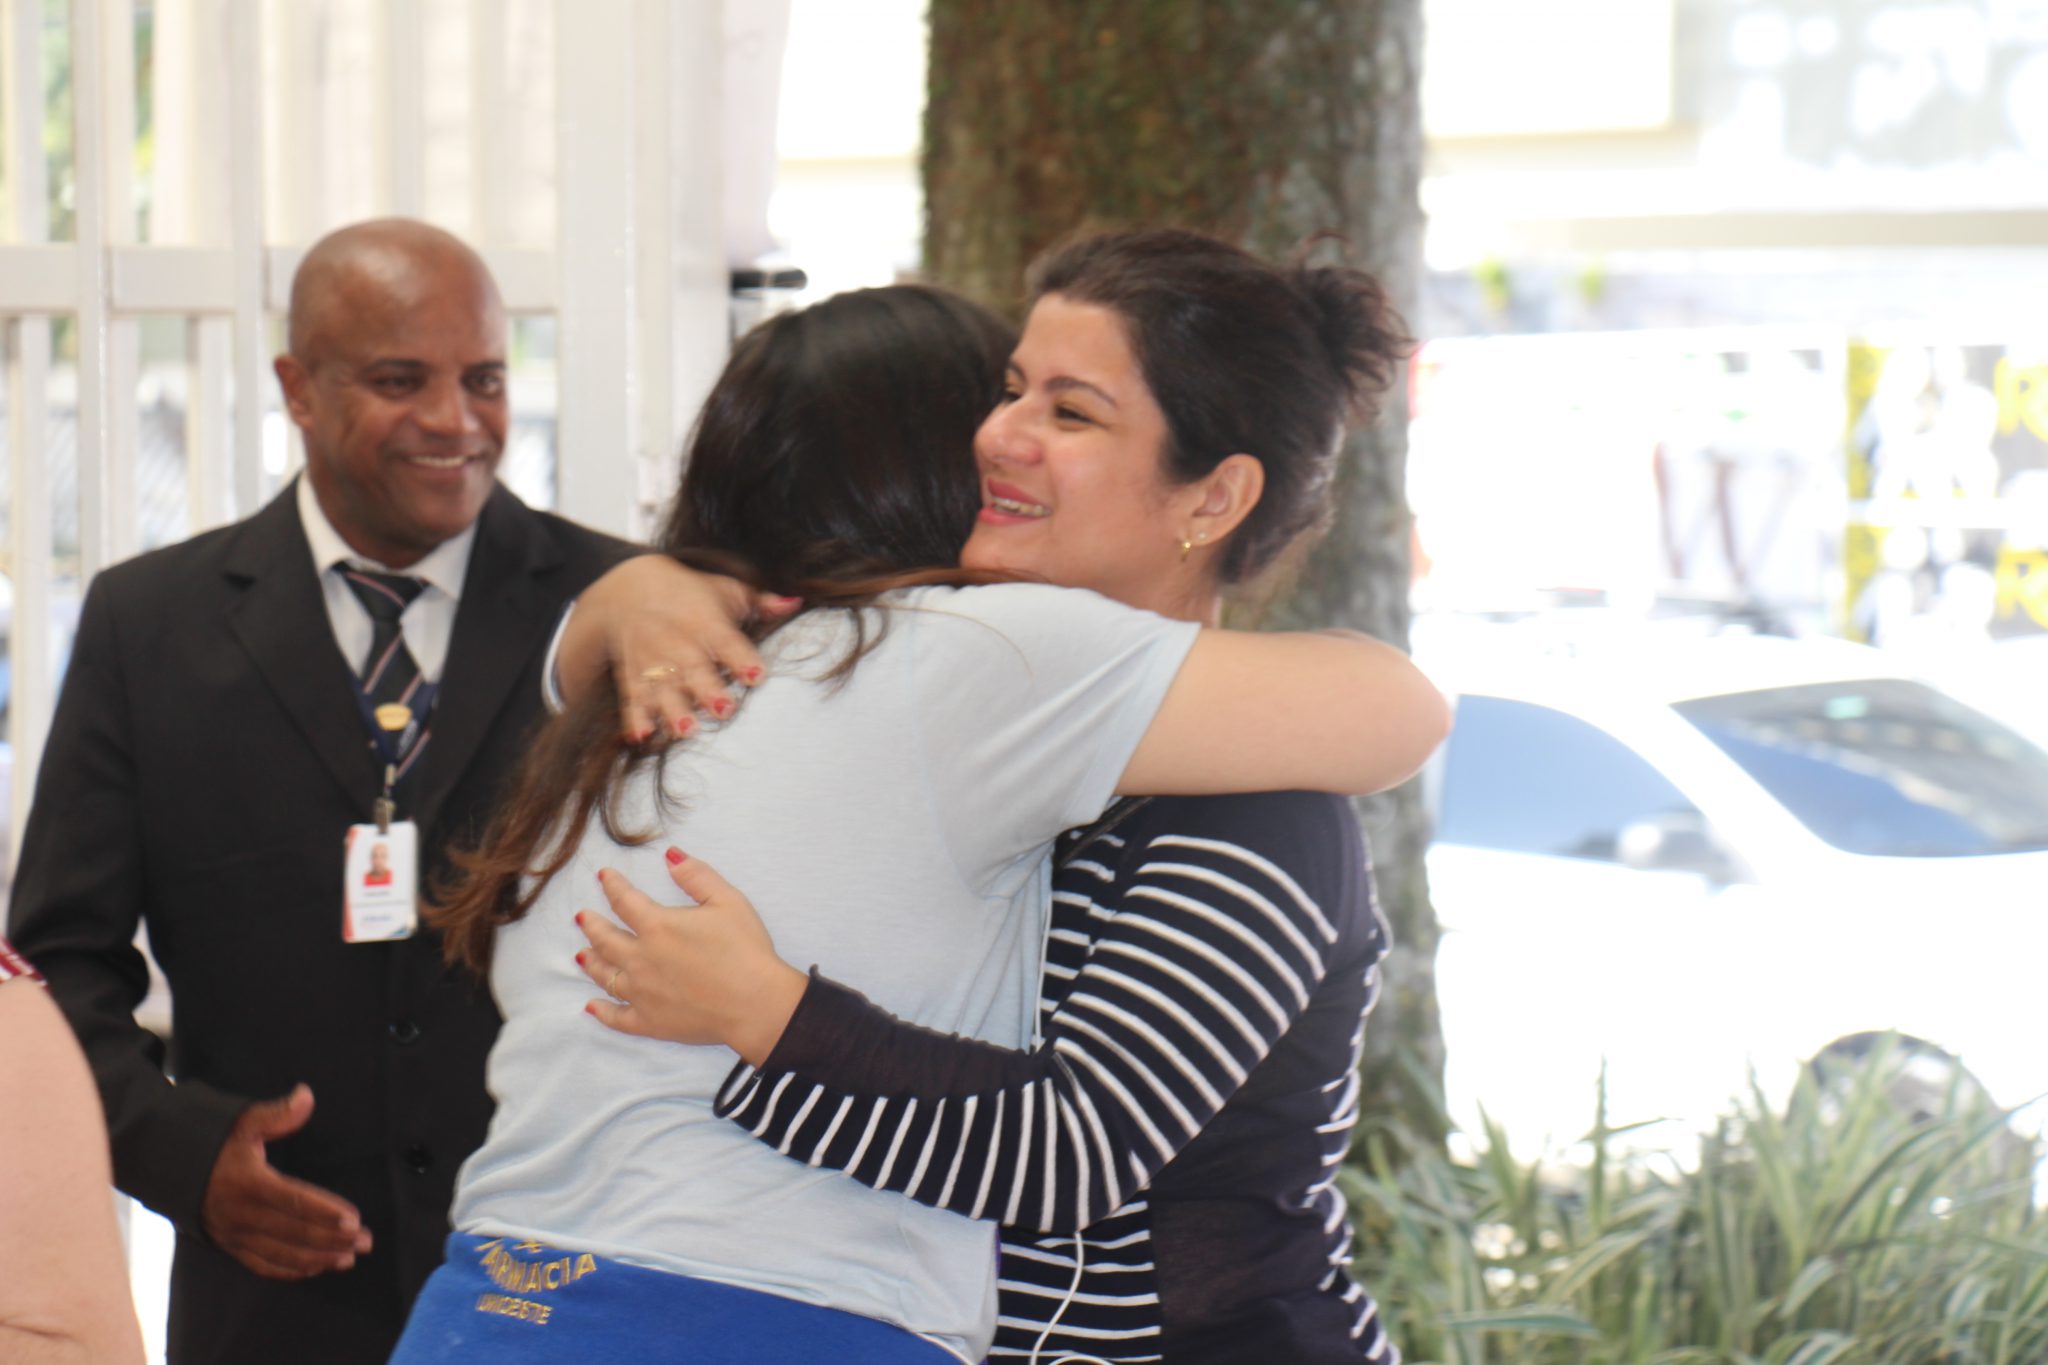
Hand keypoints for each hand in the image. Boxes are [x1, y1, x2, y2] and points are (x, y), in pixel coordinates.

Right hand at [200, 1085, 371, 1279]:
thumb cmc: (214, 1142)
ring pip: (281, 1254)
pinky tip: (317, 1267)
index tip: (354, 1219)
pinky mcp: (230, 1246)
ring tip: (350, 1257)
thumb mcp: (242, 1122)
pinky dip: (291, 1270)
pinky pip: (263, 1265)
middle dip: (332, 1239)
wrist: (169, 1168)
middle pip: (293, 1232)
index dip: (324, 1211)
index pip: (293, 1201)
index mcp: (248, 1183)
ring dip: (318, 1258)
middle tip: (366, 1241)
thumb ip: (277, 1114)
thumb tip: (306, 1095)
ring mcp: (235, 1234)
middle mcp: (241, 1214)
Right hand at [560, 555, 801, 741]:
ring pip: (663, 688)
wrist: (628, 593)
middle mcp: (678, 643)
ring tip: (687, 730)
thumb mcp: (727, 591)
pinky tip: (643, 737)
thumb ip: (762, 602)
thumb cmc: (691, 596)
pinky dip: (636, 719)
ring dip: (674, 710)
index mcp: (706, 622)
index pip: (726, 641)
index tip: (757, 676)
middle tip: (725, 711)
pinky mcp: (633, 678)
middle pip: (694, 669)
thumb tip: (795, 603)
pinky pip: (633, 700)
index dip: (741, 659)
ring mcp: (653, 663)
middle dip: (708, 691)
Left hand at [576, 851, 807, 1064]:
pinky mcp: (650, 1022)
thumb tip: (670, 855)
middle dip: (591, 925)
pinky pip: (617, 1017)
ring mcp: (641, 993)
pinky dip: (602, 1011)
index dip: (612, 885)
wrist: (755, 1004)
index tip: (604, 877)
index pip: (624, 901)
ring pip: (605, 975)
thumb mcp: (727, 901)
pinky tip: (592, 1006)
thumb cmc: (745, 951)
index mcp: (657, 926)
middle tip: (582, 917)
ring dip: (591, 962)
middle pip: (605, 939)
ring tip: (581, 954)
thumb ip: (696, 876)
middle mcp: (640, 959)